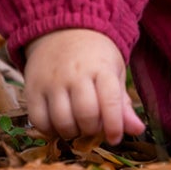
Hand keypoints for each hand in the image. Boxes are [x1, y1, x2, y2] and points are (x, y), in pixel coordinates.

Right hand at [24, 28, 146, 145]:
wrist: (63, 31)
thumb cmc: (95, 56)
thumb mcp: (114, 72)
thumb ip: (123, 104)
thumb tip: (138, 130)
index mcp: (101, 68)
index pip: (110, 102)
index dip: (114, 126)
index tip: (115, 138)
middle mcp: (75, 74)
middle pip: (85, 114)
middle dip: (93, 129)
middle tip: (94, 127)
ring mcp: (52, 82)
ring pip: (62, 121)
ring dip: (72, 132)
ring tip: (78, 126)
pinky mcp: (32, 89)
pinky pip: (39, 121)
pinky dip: (50, 131)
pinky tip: (58, 125)